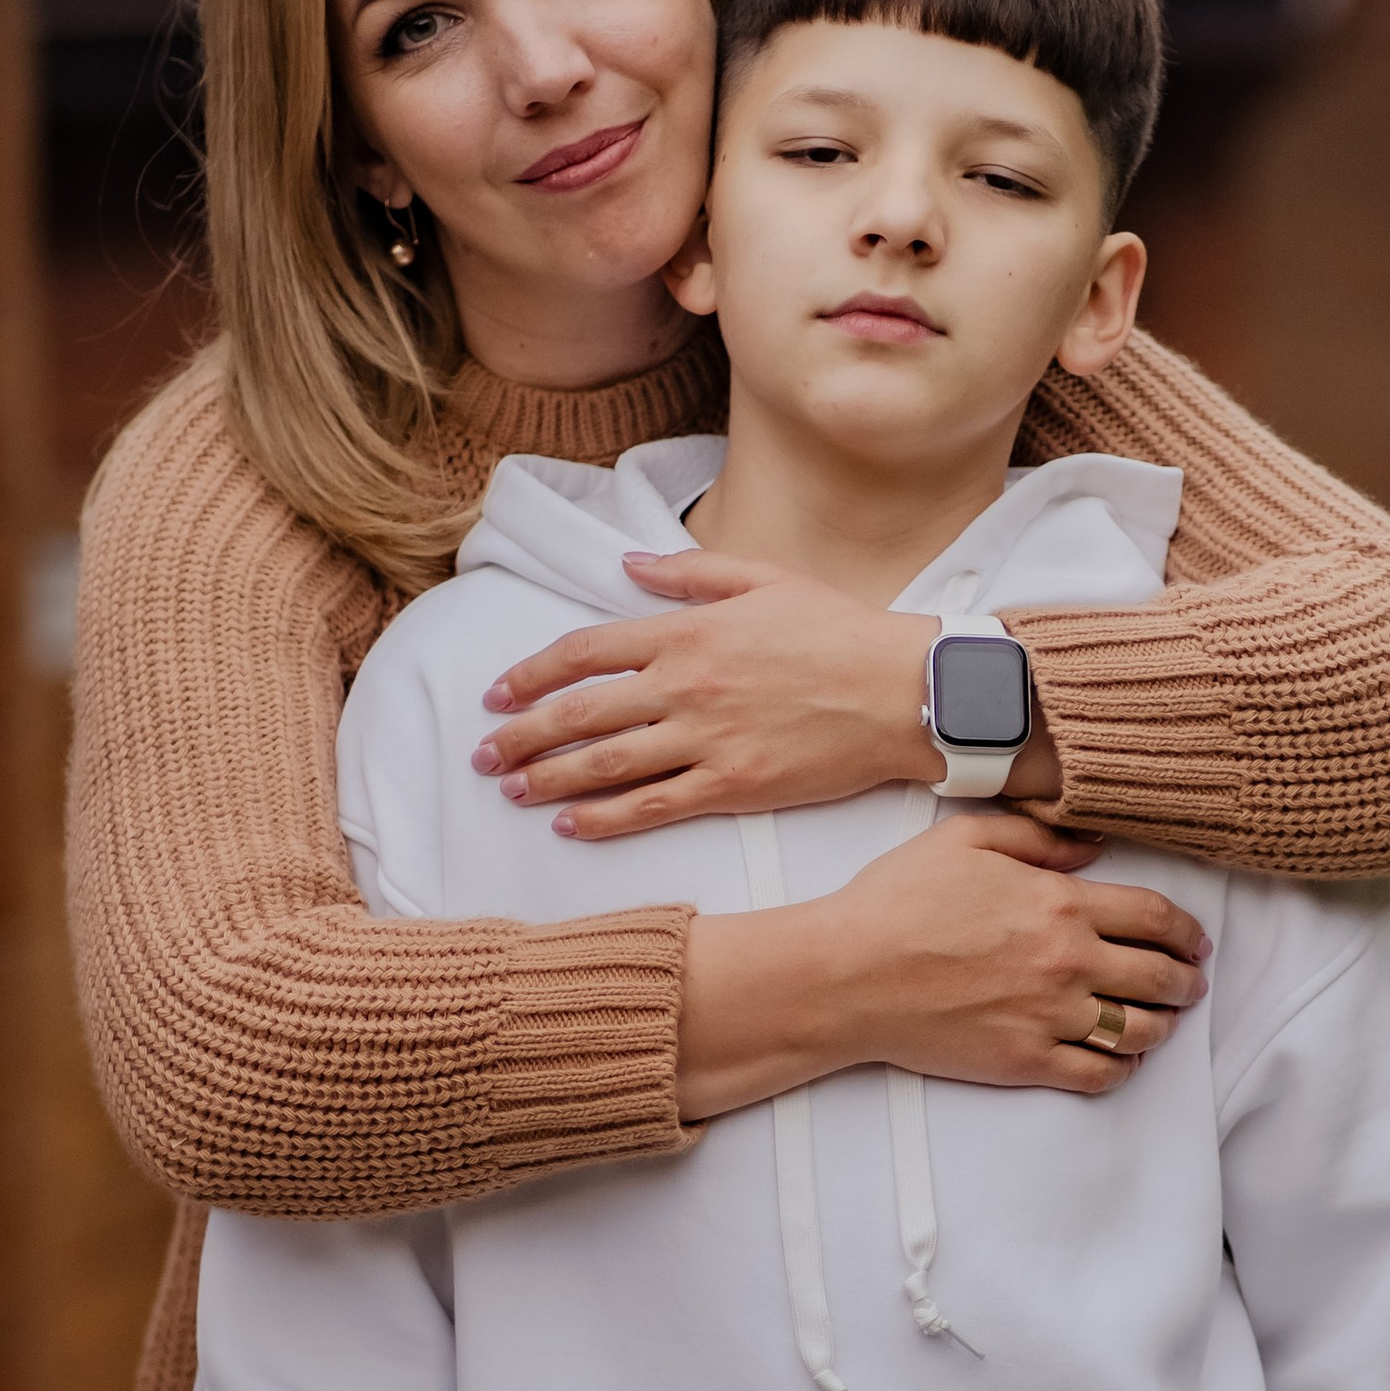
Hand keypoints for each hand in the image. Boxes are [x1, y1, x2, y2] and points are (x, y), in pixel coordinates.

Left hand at [478, 555, 1058, 836]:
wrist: (905, 690)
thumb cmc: (840, 630)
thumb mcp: (764, 578)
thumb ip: (690, 572)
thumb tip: (629, 564)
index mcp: (688, 631)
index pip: (586, 652)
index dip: (532, 674)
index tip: (499, 693)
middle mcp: (685, 686)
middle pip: (579, 714)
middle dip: (521, 735)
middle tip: (484, 752)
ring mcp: (707, 740)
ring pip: (604, 764)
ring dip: (548, 779)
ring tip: (512, 790)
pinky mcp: (733, 786)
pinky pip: (652, 806)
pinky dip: (604, 818)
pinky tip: (571, 826)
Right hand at [677, 810, 1208, 1117]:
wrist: (847, 974)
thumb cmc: (896, 901)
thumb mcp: (966, 839)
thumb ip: (1038, 837)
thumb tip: (1094, 846)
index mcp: (1060, 904)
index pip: (1156, 918)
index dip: (1187, 931)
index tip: (1195, 940)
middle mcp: (1068, 963)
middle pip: (1159, 976)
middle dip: (1185, 980)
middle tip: (1190, 982)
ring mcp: (1050, 1017)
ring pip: (1139, 1030)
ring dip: (1162, 1025)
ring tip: (1163, 1021)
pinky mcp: (1025, 1062)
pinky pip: (1099, 1074)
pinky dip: (1123, 1068)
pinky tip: (1122, 1058)